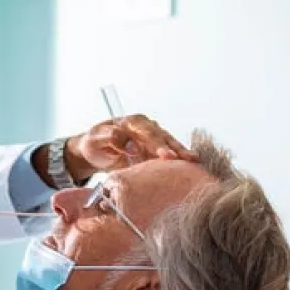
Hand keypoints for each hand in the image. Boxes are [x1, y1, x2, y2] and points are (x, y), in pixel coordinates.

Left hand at [67, 115, 198, 178]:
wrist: (94, 150)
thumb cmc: (94, 143)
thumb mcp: (96, 138)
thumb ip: (112, 138)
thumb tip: (131, 146)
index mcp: (132, 122)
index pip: (148, 132)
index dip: (157, 144)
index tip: (165, 155)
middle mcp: (146, 128)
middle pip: (163, 137)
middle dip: (175, 149)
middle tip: (186, 159)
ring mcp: (152, 139)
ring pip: (169, 145)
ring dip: (181, 154)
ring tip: (194, 162)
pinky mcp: (154, 152)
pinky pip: (167, 155)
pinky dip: (177, 161)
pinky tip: (189, 167)